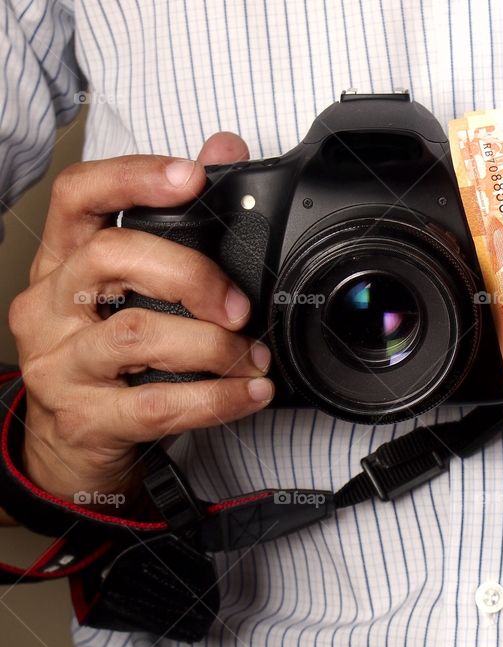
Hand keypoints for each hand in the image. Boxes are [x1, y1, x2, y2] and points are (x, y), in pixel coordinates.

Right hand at [8, 133, 272, 511]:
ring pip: (136, 334)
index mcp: (63, 260)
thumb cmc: (110, 355)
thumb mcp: (132, 287)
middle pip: (112, 257)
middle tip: (240, 306)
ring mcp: (60, 362)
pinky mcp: (84, 417)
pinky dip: (218, 399)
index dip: (132, 177)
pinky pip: (157, 404)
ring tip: (253, 357)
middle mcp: (50, 304)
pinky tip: (251, 393)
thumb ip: (178, 222)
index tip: (191, 176)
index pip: (77, 196)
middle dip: (191, 274)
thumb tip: (223, 150)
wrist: (73, 441)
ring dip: (213, 345)